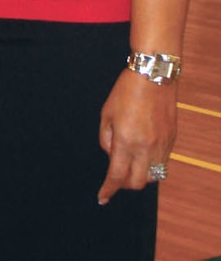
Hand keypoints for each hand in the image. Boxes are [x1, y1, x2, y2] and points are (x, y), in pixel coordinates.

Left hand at [97, 68, 176, 203]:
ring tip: (131, 162)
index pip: (116, 175)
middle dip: (125, 184)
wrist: (153, 77)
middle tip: (117, 176)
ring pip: (153, 177)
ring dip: (140, 175)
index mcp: (126, 140)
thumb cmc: (126, 92)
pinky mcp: (171, 141)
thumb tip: (111, 156)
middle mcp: (145, 148)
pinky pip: (162, 163)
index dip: (108, 189)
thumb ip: (106, 138)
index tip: (102, 197)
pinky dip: (152, 165)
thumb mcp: (106, 113)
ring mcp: (161, 146)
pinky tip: (143, 152)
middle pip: (137, 183)